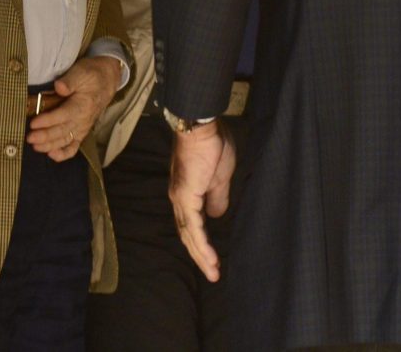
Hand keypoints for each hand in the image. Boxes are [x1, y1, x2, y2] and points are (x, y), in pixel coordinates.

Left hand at [27, 56, 121, 160]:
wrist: (107, 80)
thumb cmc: (91, 75)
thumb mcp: (82, 72)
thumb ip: (70, 80)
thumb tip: (58, 87)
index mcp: (82, 105)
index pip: (63, 115)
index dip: (47, 121)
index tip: (33, 123)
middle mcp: (83, 120)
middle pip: (62, 131)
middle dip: (45, 136)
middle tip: (29, 138)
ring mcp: (82, 128)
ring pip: (65, 141)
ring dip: (50, 146)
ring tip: (35, 146)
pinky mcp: (81, 132)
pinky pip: (73, 147)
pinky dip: (63, 154)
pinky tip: (51, 155)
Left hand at [169, 121, 234, 283]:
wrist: (201, 128)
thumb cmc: (212, 145)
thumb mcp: (221, 176)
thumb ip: (217, 197)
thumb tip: (217, 216)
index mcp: (187, 192)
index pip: (192, 223)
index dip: (201, 241)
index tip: (213, 257)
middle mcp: (179, 198)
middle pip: (187, 234)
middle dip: (200, 255)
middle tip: (214, 273)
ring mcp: (180, 198)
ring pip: (188, 234)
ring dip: (201, 255)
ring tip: (214, 272)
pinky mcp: (185, 196)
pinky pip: (193, 227)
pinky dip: (201, 244)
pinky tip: (210, 258)